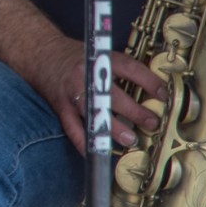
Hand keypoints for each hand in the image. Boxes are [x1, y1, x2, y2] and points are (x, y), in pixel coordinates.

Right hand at [30, 36, 166, 154]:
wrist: (42, 55)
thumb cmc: (77, 58)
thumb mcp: (101, 55)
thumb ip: (123, 71)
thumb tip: (154, 91)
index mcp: (98, 58)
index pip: (128, 68)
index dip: (148, 81)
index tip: (163, 95)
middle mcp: (85, 75)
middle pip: (111, 94)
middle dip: (134, 111)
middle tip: (151, 122)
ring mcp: (72, 93)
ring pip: (93, 113)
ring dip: (112, 127)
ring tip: (129, 139)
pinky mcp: (61, 107)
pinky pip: (72, 128)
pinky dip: (84, 142)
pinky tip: (98, 151)